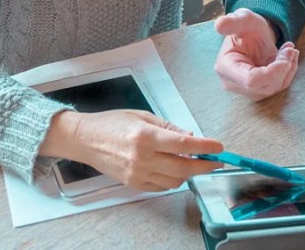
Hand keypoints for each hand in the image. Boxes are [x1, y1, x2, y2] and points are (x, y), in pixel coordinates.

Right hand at [42, 110, 223, 190]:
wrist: (85, 140)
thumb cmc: (113, 123)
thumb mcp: (143, 116)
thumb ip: (169, 128)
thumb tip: (191, 138)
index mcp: (145, 137)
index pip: (183, 145)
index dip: (205, 148)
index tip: (219, 147)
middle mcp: (142, 158)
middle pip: (184, 168)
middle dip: (204, 165)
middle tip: (215, 160)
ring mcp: (137, 174)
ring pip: (175, 180)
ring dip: (189, 173)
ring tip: (192, 162)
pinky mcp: (134, 184)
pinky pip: (162, 187)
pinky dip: (174, 179)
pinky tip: (174, 168)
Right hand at [213, 8, 298, 99]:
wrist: (253, 34)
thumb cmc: (247, 26)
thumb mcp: (242, 18)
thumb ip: (233, 22)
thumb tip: (219, 25)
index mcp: (225, 66)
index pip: (250, 80)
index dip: (271, 73)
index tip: (285, 60)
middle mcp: (233, 82)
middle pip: (263, 86)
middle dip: (282, 69)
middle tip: (290, 48)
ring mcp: (245, 89)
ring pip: (273, 88)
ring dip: (287, 69)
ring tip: (289, 49)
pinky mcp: (257, 91)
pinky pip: (278, 86)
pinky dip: (288, 73)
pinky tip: (288, 58)